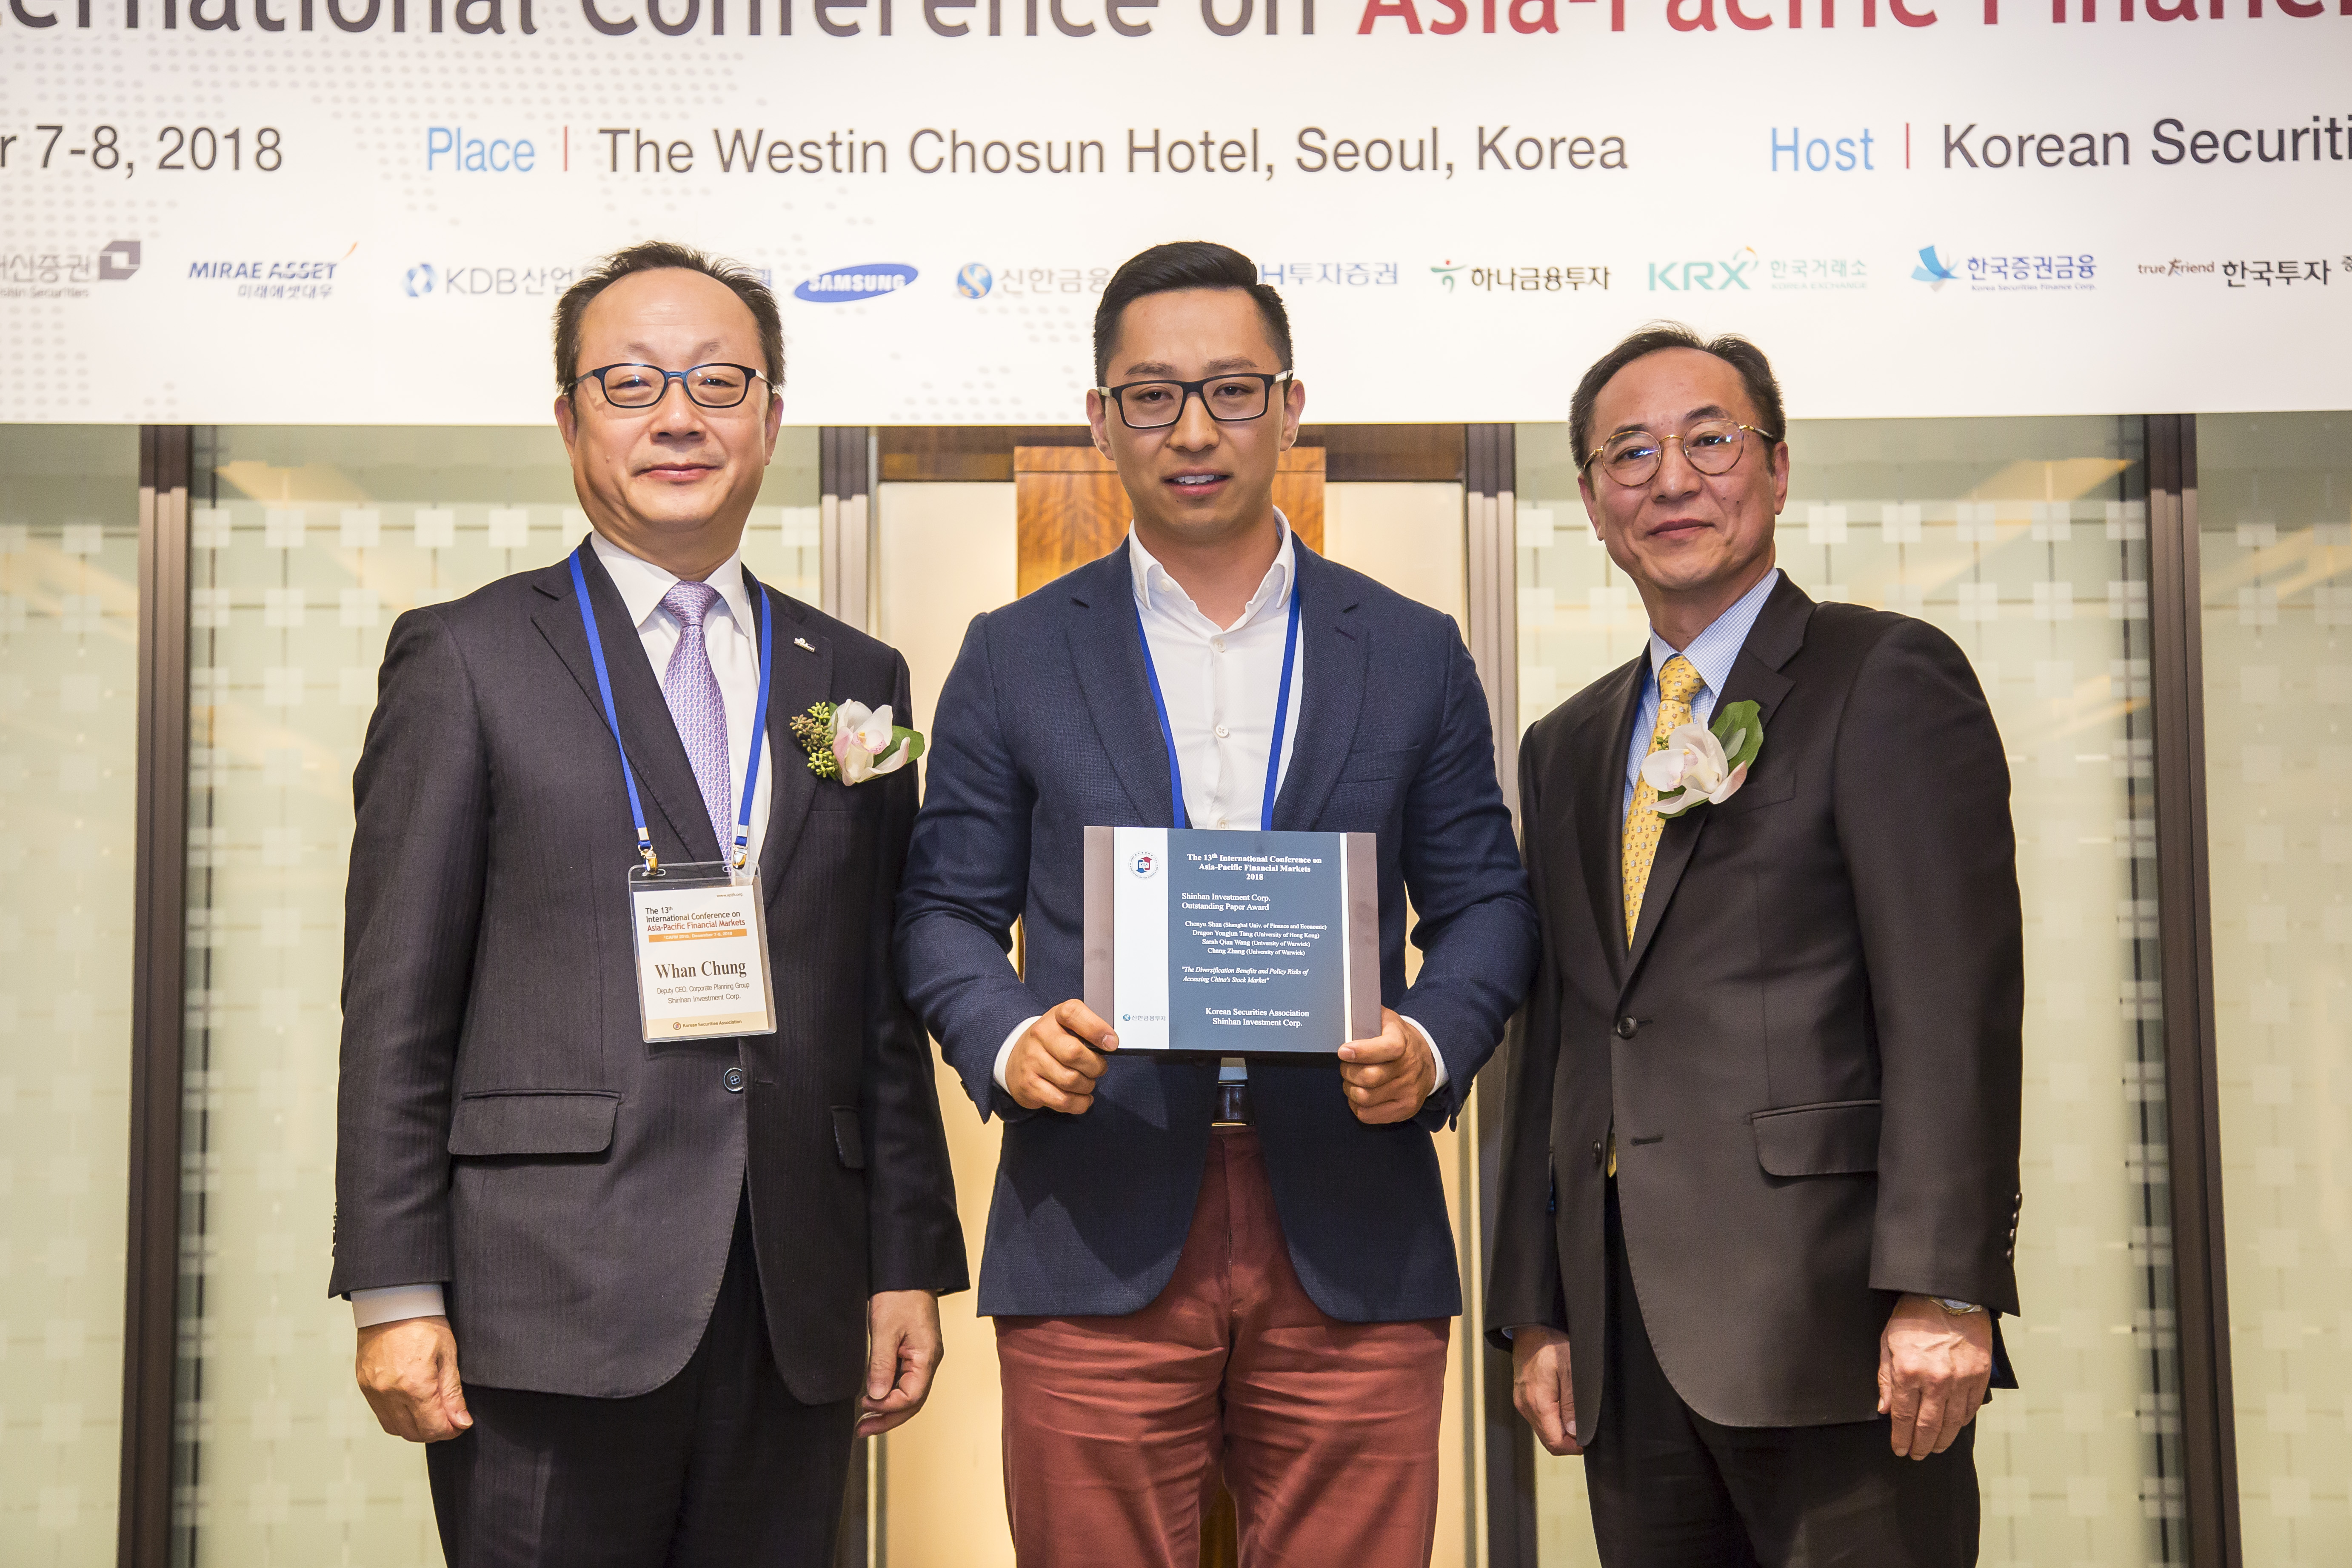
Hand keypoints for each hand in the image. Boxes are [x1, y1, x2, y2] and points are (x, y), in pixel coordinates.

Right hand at [355, 1314, 472, 1442]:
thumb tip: (461, 1423)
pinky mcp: (364, 1386)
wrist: (393, 1304)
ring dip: (415, 1428)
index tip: (460, 1423)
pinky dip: (398, 1418)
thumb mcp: (448, 1356)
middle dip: (434, 1432)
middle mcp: (390, 1393)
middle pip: (414, 1434)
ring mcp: (374, 1391)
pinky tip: (411, 1405)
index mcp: (415, 1386)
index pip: (433, 1428)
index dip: (451, 1431)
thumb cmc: (425, 1324)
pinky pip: (381, 1415)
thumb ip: (453, 1394)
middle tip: (448, 1419)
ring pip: (395, 1429)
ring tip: (431, 1412)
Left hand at [857, 1289, 943, 1437]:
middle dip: (887, 1419)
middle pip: (912, 1402)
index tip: (864, 1403)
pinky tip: (873, 1399)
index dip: (887, 1406)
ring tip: (864, 1422)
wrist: (907, 1272)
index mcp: (927, 1358)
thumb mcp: (885, 1329)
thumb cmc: (899, 1295)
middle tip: (861, 1431)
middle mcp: (928, 1362)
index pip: (912, 1397)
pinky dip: (888, 1394)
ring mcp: (921, 1358)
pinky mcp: (912, 1353)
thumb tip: (874, 1396)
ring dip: (886, 1410)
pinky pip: (903, 1381)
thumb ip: (881, 1364)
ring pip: (908, 1394)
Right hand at [1005, 999, 1118, 1113]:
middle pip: (1075, 1053)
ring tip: (1087, 1082)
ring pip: (1071, 1080)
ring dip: (1088, 1085)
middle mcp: (1039, 1035)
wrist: (1016, 1059)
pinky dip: (1080, 1103)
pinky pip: (1063, 1100)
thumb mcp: (1068, 1027)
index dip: (1096, 1028)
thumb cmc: (1053, 1043)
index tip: (1112, 1043)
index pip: (1073, 1013)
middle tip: (1099, 1068)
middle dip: (1096, 1066)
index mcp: (1054, 1016)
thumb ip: (1089, 1030)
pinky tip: (1082, 1098)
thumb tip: (1112, 1044)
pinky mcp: (1029, 1086)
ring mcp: (1031, 1061)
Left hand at [1337, 1008, 1436, 1124]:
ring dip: (1350, 1089)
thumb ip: (1367, 1016)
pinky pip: (1369, 1115)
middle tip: (1346, 1065)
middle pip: (1368, 1077)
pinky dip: (1357, 1106)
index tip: (1343, 1051)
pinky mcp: (1405, 1109)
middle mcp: (1409, 1069)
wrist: (1428, 1060)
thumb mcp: (1387, 1021)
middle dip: (1348, 1072)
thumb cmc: (1399, 1039)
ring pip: (1365, 1097)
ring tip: (1352, 1080)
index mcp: (1403, 1043)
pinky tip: (1359, 1094)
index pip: (1385, 1049)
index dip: (1361, 1051)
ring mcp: (1408, 1091)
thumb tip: (1343, 1016)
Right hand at [1511, 1325, 1581, 1455]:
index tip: (1588, 1440)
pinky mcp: (1522, 1397)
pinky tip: (1563, 1406)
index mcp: (1538, 1404)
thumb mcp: (1571, 1371)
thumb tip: (1575, 1432)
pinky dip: (1552, 1419)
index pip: (1555, 1443)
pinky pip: (1538, 1418)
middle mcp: (1526, 1407)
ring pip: (1543, 1430)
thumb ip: (1572, 1404)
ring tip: (1576, 1415)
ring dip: (1560, 1430)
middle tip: (1586, 1429)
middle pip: (1548, 1440)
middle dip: (1569, 1441)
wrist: (1531, 1328)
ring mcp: (1522, 1402)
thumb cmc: (1551, 1344)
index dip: (1574, 1447)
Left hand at [1878, 1294, 1992, 1458]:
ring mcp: (1961, 1380)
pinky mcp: (1979, 1376)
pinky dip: (1962, 1422)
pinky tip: (1954, 1428)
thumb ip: (1887, 1378)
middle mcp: (1936, 1381)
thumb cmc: (1914, 1316)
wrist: (1948, 1295)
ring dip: (1943, 1440)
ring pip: (1952, 1423)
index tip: (1900, 1449)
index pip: (1904, 1417)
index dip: (1901, 1438)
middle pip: (1928, 1426)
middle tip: (1916, 1455)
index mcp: (1909, 1372)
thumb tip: (1886, 1409)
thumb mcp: (1888, 1343)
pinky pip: (1970, 1408)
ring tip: (1934, 1448)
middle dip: (1920, 1445)